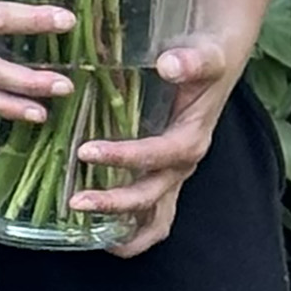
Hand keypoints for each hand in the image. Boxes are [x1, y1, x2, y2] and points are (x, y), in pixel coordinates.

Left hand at [72, 29, 251, 256]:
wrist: (216, 61)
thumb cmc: (207, 58)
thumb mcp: (205, 55)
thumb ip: (193, 60)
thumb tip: (171, 65)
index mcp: (191, 137)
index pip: (159, 155)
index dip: (125, 157)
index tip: (86, 152)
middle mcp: (182, 163)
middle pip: (152, 195)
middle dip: (115, 202)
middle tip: (74, 200)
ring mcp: (173, 174)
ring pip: (153, 216)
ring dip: (121, 226)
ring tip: (81, 227)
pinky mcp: (163, 176)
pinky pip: (151, 216)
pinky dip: (128, 231)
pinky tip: (96, 235)